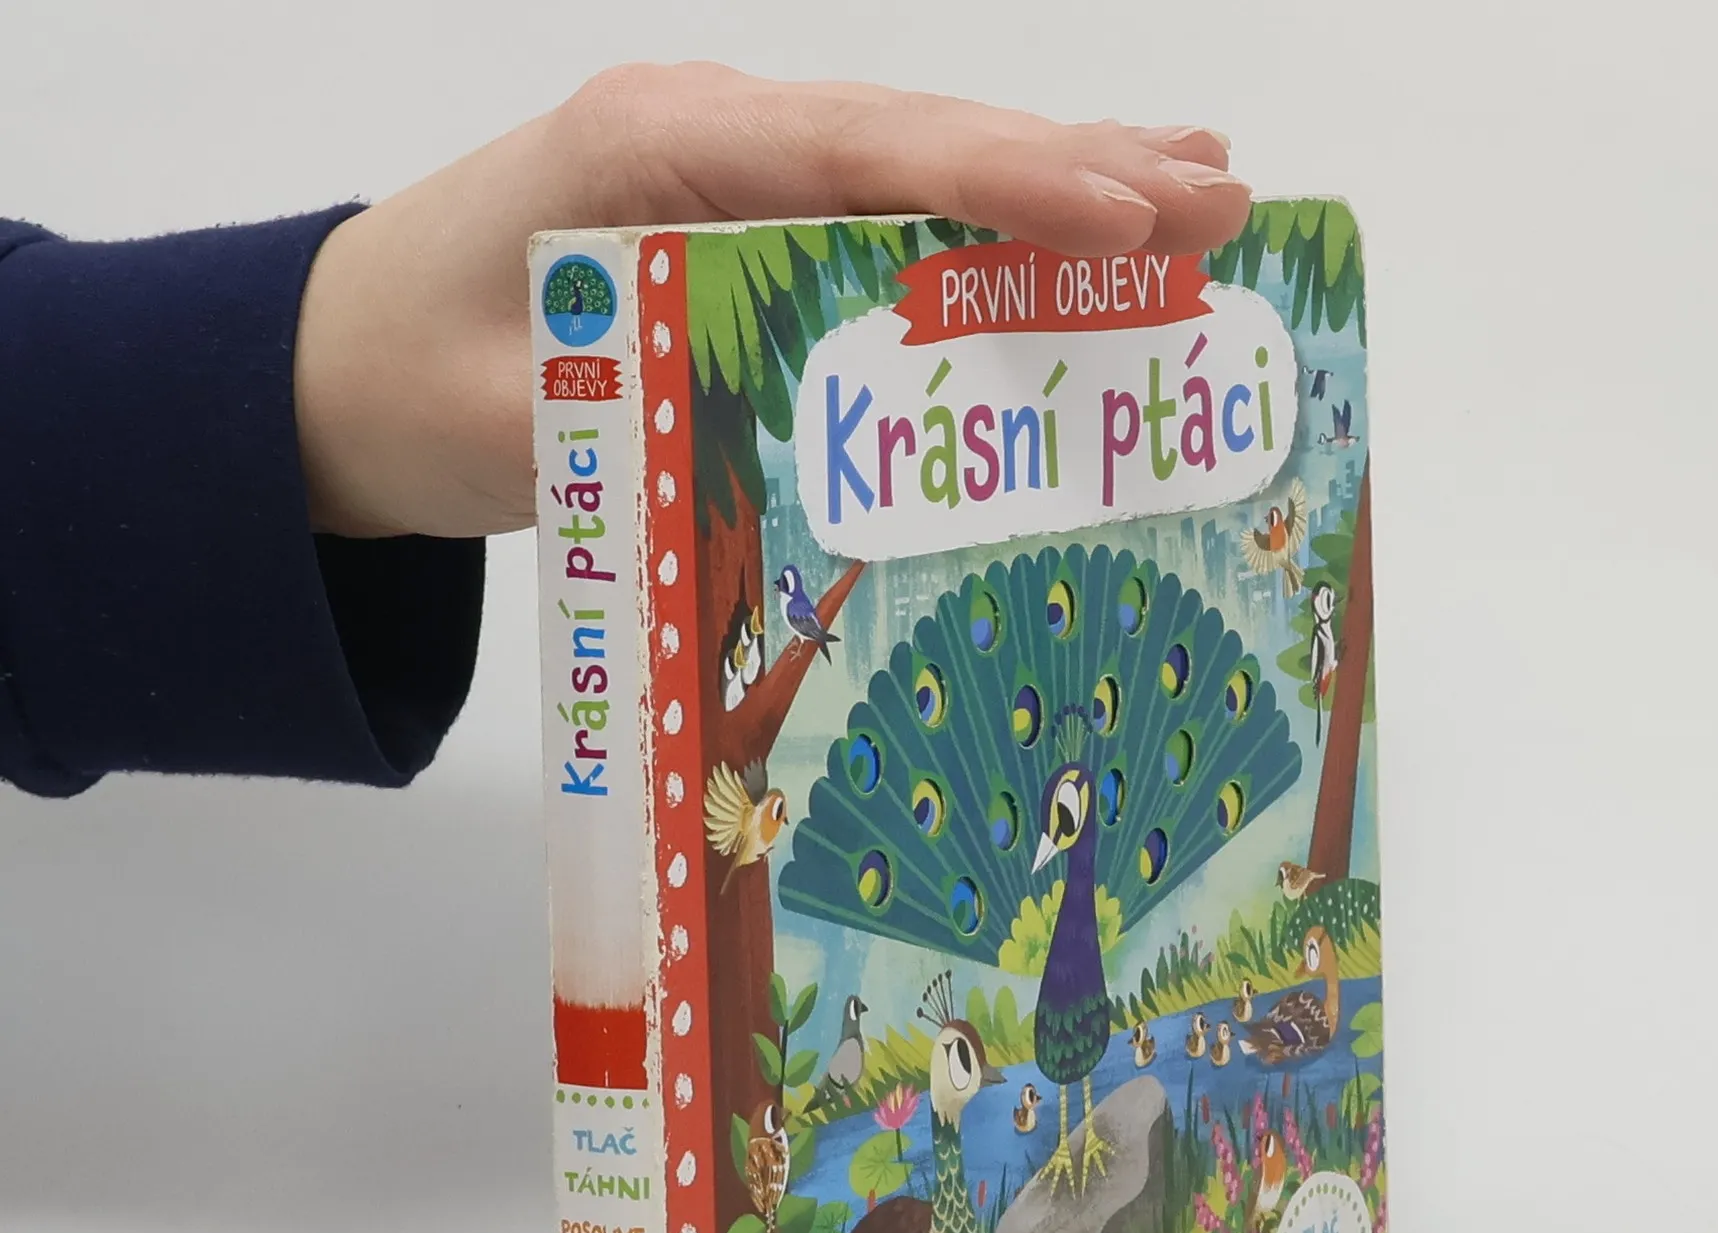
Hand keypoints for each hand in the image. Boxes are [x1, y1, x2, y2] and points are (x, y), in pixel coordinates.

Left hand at [292, 64, 1249, 539]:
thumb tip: (820, 452)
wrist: (332, 368)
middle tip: (1227, 199)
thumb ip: (668, 418)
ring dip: (1061, 183)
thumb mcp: (529, 422)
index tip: (1128, 211)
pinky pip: (886, 221)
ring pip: (922, 170)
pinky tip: (1071, 232)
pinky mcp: (742, 229)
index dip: (1004, 182)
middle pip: (923, 140)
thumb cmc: (408, 382)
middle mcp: (713, 136)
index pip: (863, 152)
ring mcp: (732, 177)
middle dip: (1082, 168)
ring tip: (1200, 191)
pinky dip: (987, 228)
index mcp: (656, 148)